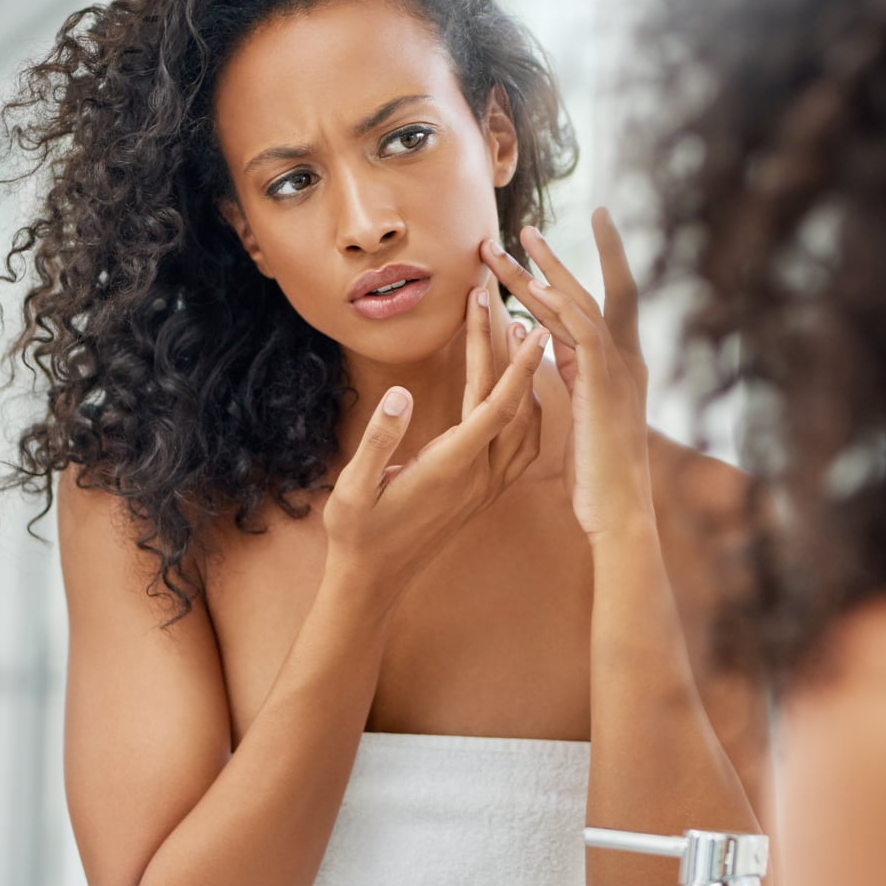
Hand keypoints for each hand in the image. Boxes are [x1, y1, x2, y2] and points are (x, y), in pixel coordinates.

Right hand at [322, 285, 548, 605]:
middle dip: (515, 353)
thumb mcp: (353, 487)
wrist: (373, 580)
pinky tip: (522, 393)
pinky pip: (521, 448)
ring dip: (527, 380)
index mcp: (450, 467)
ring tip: (519, 335)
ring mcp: (486, 487)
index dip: (517, 365)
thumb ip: (379, 439)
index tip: (532, 325)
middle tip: (513, 305)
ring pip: (525, 426)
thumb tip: (400, 393)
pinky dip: (528, 412)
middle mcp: (479, 476)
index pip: (496, 406)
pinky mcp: (484, 494)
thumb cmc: (357, 533)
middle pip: (512, 404)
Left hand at [482, 209, 653, 542]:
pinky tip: (533, 288)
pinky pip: (581, 333)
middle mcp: (625, 358)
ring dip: (545, 271)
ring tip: (512, 242)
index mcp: (618, 366)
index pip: (597, 305)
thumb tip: (554, 349)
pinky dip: (559, 307)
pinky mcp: (605, 384)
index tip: (547, 250)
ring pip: (580, 303)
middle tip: (525, 227)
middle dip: (557, 259)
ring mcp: (619, 368)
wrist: (620, 511)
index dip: (573, 274)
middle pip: (590, 292)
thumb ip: (575, 377)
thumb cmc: (600, 475)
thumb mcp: (586, 414)